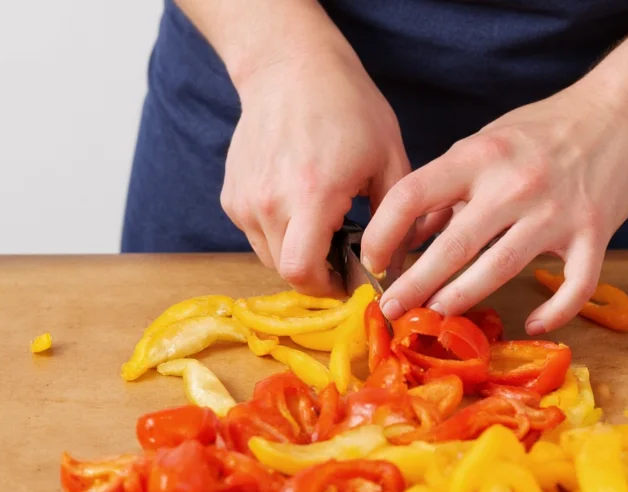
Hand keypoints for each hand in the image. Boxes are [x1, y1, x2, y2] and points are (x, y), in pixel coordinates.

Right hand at [222, 48, 409, 295]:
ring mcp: (244, 198)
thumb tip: (393, 267)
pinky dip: (278, 233)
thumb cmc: (349, 108)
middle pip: (285, 271)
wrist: (291, 67)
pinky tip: (300, 205)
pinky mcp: (232, 194)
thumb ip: (396, 221)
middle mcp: (269, 201)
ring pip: (268, 255)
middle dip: (317, 273)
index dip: (328, 288)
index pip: (303, 272)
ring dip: (296, 253)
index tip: (350, 279)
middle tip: (342, 256)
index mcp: (312, 194)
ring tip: (323, 225)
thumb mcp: (390, 159)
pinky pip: (255, 233)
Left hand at [361, 83, 627, 334]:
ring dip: (463, 300)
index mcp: (480, 155)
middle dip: (414, 285)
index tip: (373, 260)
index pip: (413, 195)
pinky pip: (574, 285)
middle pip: (452, 245)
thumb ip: (448, 188)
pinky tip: (532, 323)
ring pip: (501, 269)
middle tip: (391, 311)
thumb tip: (409, 239)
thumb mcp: (486, 142)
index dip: (383, 232)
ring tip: (437, 321)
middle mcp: (514, 184)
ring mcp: (557, 211)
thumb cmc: (544, 129)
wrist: (622, 111)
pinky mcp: (595, 232)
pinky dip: (554, 310)